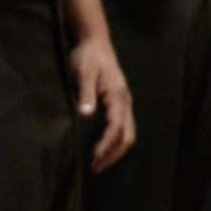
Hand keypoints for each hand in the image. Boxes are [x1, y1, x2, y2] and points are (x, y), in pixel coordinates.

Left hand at [73, 33, 135, 172]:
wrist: (94, 43)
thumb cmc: (86, 57)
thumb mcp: (82, 73)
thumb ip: (85, 94)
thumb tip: (85, 115)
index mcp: (118, 97)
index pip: (116, 128)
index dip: (106, 145)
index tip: (94, 158)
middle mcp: (125, 103)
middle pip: (127, 136)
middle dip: (112, 154)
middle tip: (95, 168)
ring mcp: (124, 104)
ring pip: (127, 133)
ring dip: (115, 150)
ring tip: (98, 163)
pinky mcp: (118, 103)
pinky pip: (122, 127)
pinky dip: (115, 141)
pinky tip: (102, 147)